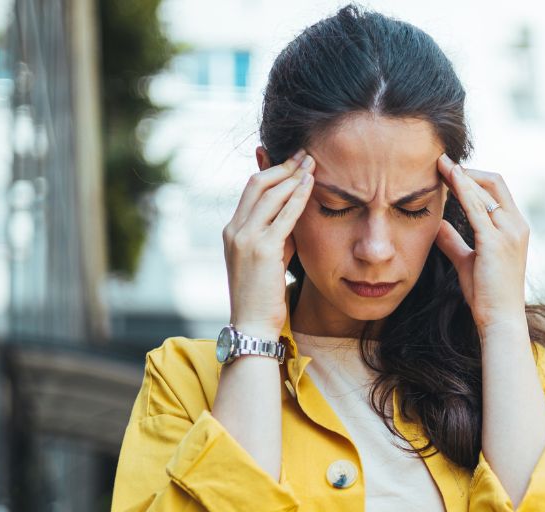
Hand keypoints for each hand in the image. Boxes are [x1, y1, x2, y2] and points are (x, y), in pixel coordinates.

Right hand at [223, 148, 315, 337]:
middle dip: (283, 166)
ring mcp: (245, 238)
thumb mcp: (269, 259)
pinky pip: (283, 215)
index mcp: (232, 231)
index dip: (271, 171)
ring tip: (311, 162)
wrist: (252, 324)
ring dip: (292, 175)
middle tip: (305, 154)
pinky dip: (298, 196)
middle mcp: (234, 230)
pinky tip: (311, 183)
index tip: (292, 161)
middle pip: (257, 184)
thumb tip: (295, 215)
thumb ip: (278, 236)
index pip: (251, 190)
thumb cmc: (263, 296)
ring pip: (269, 194)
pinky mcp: (262, 249)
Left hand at [435, 154, 529, 330]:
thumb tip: (437, 225)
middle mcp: (517, 226)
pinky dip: (461, 190)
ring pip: (484, 191)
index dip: (473, 178)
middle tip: (441, 162)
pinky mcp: (496, 242)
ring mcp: (509, 233)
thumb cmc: (486, 295)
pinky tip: (446, 180)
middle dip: (467, 170)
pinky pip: (476, 208)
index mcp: (515, 228)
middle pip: (494, 182)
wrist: (499, 319)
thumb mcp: (468, 262)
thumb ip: (454, 241)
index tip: (449, 171)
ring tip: (439, 164)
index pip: (497, 190)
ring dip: (460, 175)